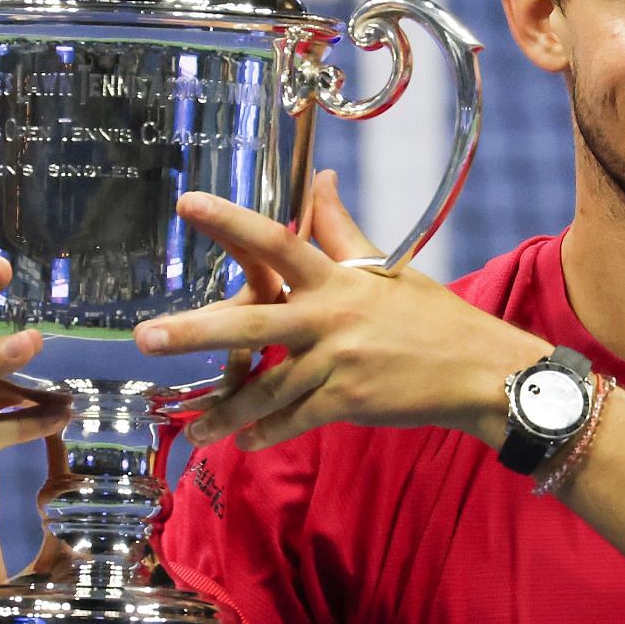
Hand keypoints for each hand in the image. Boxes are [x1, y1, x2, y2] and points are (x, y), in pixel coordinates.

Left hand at [134, 172, 549, 451]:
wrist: (478, 371)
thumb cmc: (431, 319)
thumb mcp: (387, 269)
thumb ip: (341, 231)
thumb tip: (320, 180)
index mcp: (338, 279)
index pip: (277, 241)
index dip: (231, 221)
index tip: (186, 204)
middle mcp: (331, 317)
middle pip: (252, 324)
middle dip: (195, 332)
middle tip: (146, 339)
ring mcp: (338, 362)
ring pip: (266, 388)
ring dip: (225, 412)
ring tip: (192, 427)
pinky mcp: (348, 401)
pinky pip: (294, 420)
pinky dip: (267, 433)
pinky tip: (244, 443)